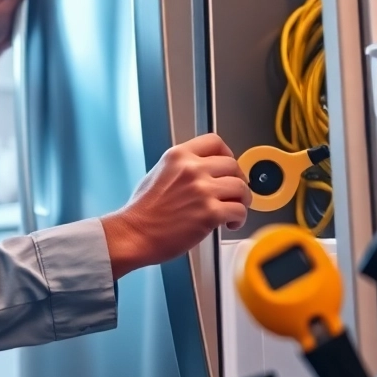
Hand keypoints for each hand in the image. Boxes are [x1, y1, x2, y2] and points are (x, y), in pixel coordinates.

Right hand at [99, 133, 250, 279]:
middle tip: (233, 193)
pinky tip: (228, 223)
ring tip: (232, 210)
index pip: (215, 142)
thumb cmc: (142, 211)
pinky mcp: (209, 213)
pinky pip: (239, 211)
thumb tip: (205, 171)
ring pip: (241, 187)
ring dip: (241, 200)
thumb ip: (183, 167)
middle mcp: (192, 169)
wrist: (134, 234)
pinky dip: (238, 219)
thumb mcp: (159, 173)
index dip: (227, 155)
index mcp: (179, 155)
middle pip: (233, 165)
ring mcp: (202, 190)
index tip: (228, 168)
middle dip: (237, 180)